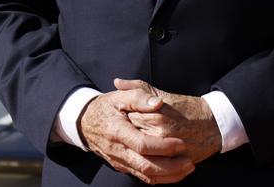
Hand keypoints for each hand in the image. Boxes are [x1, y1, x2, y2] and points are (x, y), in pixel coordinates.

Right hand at [77, 88, 194, 183]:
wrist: (84, 123)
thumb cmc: (105, 107)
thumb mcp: (120, 96)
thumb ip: (139, 96)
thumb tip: (158, 103)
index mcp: (117, 131)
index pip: (142, 145)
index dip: (163, 146)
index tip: (181, 143)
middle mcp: (117, 150)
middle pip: (146, 166)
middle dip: (171, 167)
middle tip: (190, 161)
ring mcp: (119, 161)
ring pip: (145, 175)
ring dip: (168, 175)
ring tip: (187, 168)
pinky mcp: (122, 166)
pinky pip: (142, 176)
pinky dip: (160, 177)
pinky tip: (175, 171)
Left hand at [115, 78, 222, 164]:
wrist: (214, 123)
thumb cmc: (188, 108)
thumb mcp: (163, 93)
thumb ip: (138, 88)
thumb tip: (117, 82)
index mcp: (154, 114)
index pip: (127, 119)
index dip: (124, 119)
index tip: (125, 119)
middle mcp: (158, 132)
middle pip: (131, 139)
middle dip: (128, 137)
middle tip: (131, 134)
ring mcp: (166, 149)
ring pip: (140, 155)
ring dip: (137, 153)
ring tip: (139, 147)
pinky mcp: (173, 161)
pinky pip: (153, 168)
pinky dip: (148, 166)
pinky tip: (147, 160)